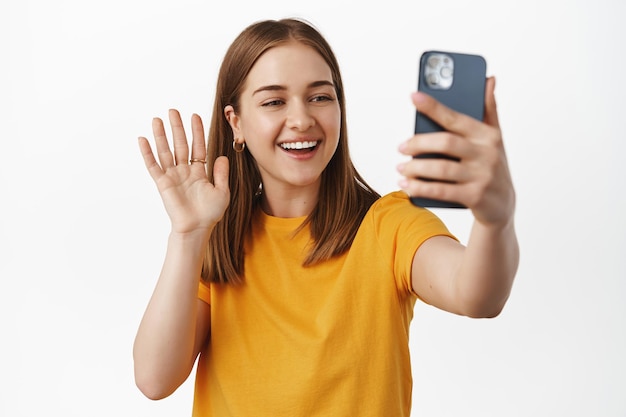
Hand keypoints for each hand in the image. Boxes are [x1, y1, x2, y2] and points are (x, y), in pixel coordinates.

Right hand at [138, 109, 229, 234]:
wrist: (197, 228)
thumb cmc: (210, 214)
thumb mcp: (222, 191)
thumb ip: (221, 174)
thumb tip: (223, 156)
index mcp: (199, 172)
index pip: (197, 146)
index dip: (196, 132)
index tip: (194, 116)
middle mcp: (184, 171)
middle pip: (180, 144)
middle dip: (177, 127)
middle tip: (173, 111)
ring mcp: (173, 176)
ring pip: (165, 151)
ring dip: (161, 135)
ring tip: (157, 119)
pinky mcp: (162, 183)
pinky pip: (153, 166)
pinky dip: (147, 153)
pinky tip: (143, 140)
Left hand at [397, 77, 514, 226]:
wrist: (503, 206)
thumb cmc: (492, 166)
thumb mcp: (494, 138)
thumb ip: (489, 109)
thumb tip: (488, 79)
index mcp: (488, 135)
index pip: (456, 118)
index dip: (434, 106)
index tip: (414, 96)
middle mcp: (487, 154)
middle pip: (446, 143)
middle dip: (418, 143)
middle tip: (401, 147)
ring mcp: (482, 177)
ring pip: (441, 168)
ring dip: (416, 168)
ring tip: (401, 168)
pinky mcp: (475, 197)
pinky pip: (442, 191)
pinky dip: (421, 188)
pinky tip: (407, 186)